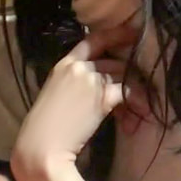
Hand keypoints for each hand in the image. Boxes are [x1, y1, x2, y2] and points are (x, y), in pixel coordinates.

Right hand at [12, 26, 142, 177]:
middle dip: (126, 75)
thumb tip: (99, 85)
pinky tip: (138, 113)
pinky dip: (136, 101)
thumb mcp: (56, 95)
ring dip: (134, 90)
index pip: (92, 40)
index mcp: (63, 64)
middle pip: (113, 62)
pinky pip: (127, 91)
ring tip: (138, 107)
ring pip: (122, 75)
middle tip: (134, 91)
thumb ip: (74, 83)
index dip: (114, 35)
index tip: (131, 33)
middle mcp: (78, 67)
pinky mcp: (102, 97)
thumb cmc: (44, 128)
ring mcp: (90, 80)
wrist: (42, 147)